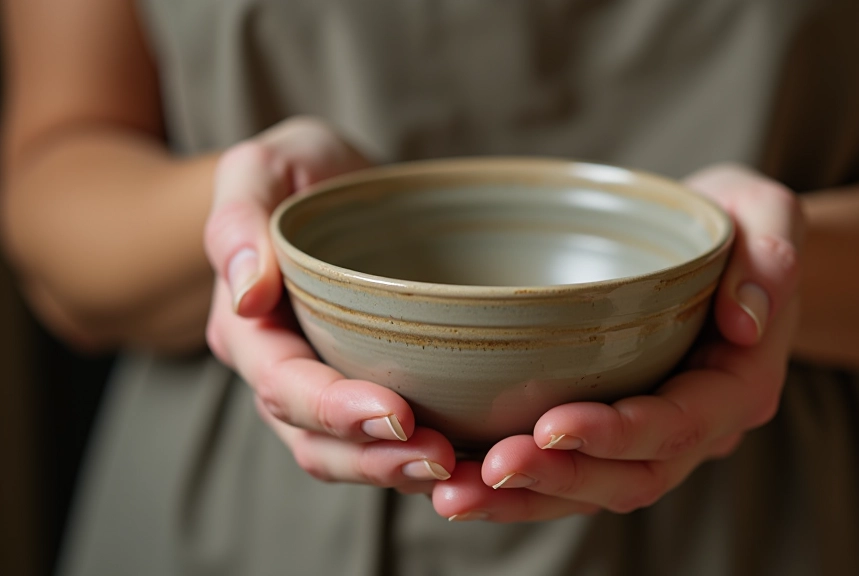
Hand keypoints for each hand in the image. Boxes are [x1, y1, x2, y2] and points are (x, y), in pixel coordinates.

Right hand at [204, 117, 455, 492]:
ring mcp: (326, 389)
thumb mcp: (262, 169)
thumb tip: (245, 294)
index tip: (397, 413)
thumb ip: (239, 221)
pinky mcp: (369, 391)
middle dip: (376, 456)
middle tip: (442, 459)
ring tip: (461, 473)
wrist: (335, 188)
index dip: (334, 408)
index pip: (283, 384)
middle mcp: (282, 373)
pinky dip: (422, 462)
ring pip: (351, 456)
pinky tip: (472, 464)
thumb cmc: (298, 174)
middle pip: (317, 439)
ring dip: (401, 473)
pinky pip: (388, 442)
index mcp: (249, 329)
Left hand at [432, 164, 802, 520]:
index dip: (617, 434)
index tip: (552, 425)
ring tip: (454, 496)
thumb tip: (747, 320)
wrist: (732, 249)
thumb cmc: (743, 225)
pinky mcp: (619, 431)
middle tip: (485, 473)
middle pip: (631, 477)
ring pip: (595, 490)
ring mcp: (657, 436)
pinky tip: (462, 480)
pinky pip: (575, 472)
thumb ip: (770, 256)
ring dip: (526, 501)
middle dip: (558, 481)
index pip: (679, 424)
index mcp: (738, 384)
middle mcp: (700, 426)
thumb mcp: (766, 214)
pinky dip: (523, 487)